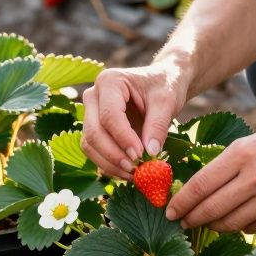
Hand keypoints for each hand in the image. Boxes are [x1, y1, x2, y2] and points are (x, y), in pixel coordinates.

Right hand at [81, 62, 188, 178]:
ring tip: (133, 174)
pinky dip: (108, 164)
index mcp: (109, 81)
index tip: (140, 156)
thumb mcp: (166, 101)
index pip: (109, 115)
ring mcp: (90, 112)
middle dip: (113, 154)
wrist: (162, 81)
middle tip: (135, 169)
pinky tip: (127, 173)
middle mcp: (93, 95)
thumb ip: (158, 125)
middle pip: (93, 131)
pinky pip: (94, 150)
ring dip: (108, 163)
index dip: (123, 138)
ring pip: (89, 143)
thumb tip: (150, 153)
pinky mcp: (94, 127)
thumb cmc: (165, 85)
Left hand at [165, 119, 255, 232]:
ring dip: (212, 226)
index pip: (201, 185)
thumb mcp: (247, 144)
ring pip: (230, 223)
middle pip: (212, 208)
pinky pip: (252, 227)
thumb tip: (192, 192)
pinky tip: (230, 221)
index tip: (170, 211)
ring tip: (204, 222)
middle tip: (181, 221)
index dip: (181, 202)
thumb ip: (221, 166)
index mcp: (242, 154)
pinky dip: (237, 227)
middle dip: (191, 218)